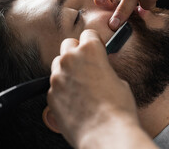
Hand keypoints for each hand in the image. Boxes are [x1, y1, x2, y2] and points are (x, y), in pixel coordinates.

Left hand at [48, 29, 140, 147]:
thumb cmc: (118, 108)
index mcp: (90, 50)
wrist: (105, 134)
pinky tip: (75, 101)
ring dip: (67, 69)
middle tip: (86, 65)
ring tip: (81, 85)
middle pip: (68, 45)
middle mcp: (70, 59)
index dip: (94, 42)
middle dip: (77, 52)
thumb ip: (102, 69)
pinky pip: (55, 85)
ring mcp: (57, 77)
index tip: (96, 49)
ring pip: (58, 64)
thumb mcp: (118, 80)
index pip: (88, 34)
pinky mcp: (50, 94)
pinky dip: (62, 89)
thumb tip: (97, 70)